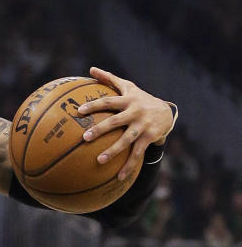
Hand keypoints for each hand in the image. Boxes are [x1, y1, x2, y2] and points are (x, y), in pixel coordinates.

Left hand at [76, 66, 176, 180]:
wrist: (167, 112)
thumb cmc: (140, 99)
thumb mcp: (128, 87)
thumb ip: (109, 78)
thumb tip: (90, 69)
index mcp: (127, 100)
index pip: (108, 101)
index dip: (94, 105)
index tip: (79, 110)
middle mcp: (134, 112)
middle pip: (115, 121)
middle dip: (100, 129)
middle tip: (84, 138)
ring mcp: (142, 126)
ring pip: (126, 140)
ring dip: (113, 151)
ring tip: (99, 160)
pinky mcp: (149, 138)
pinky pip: (137, 154)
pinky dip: (129, 166)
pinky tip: (119, 177)